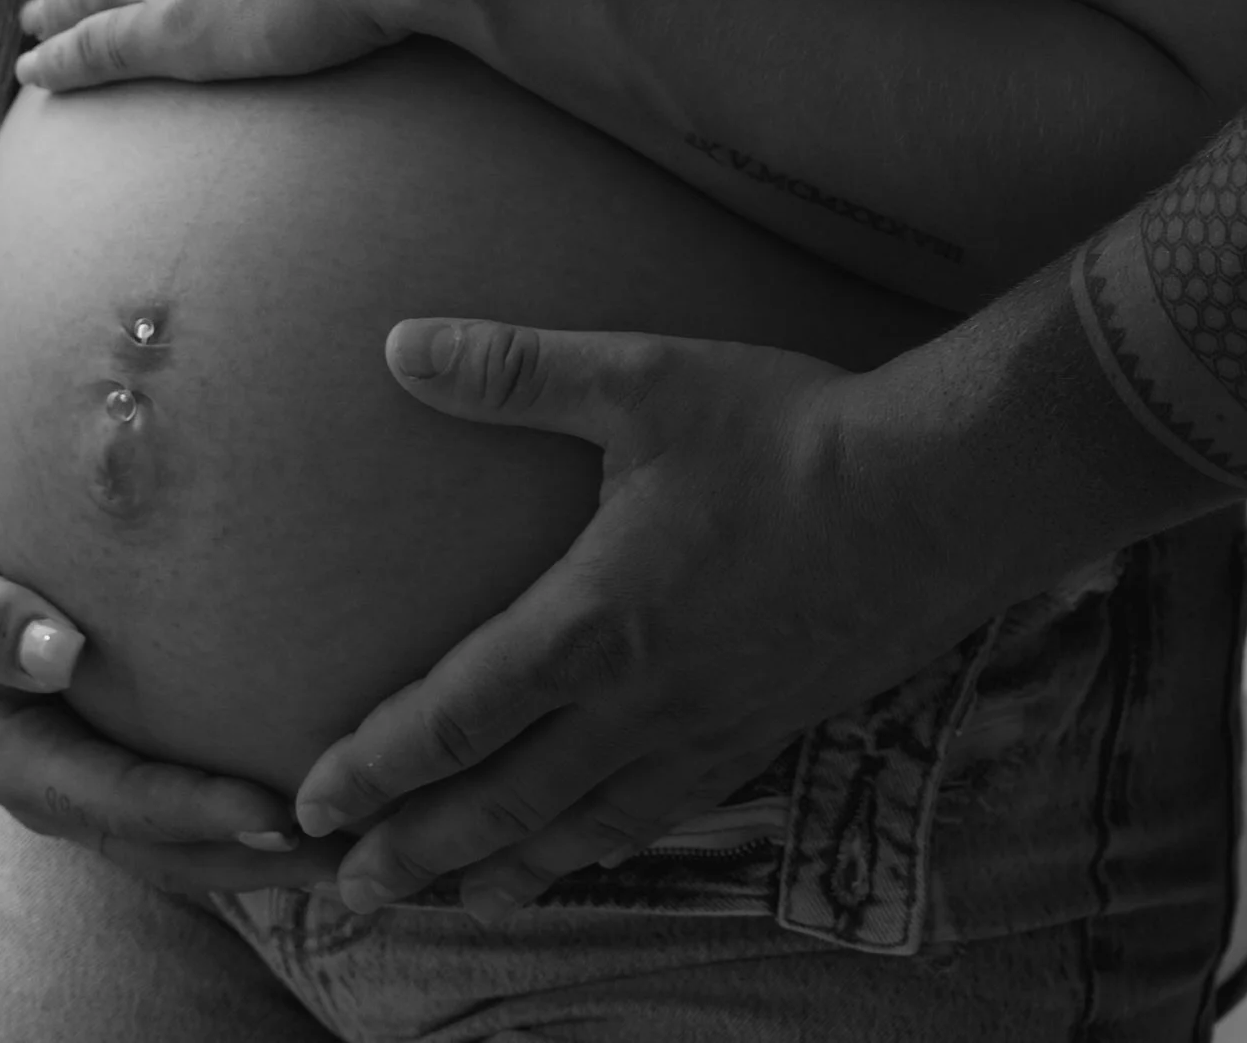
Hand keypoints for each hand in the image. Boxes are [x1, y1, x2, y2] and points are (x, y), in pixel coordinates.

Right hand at [0, 488, 340, 886]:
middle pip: (173, 849)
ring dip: (274, 850)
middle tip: (361, 858)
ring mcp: (93, 778)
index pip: (124, 804)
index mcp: (21, 765)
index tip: (278, 811)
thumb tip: (58, 652)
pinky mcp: (119, 751)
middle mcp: (65, 790)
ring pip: (191, 839)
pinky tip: (322, 788)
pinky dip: (254, 808)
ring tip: (368, 846)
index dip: (198, 813)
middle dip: (263, 860)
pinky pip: (191, 796)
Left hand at [290, 321, 978, 918]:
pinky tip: (587, 851)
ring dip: (502, 869)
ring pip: (581, 828)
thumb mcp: (643, 378)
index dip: (376, 765)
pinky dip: (601, 847)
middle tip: (343, 893)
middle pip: (503, 803)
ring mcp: (704, 731)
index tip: (310, 801)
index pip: (456, 715)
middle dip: (417, 851)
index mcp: (594, 622)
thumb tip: (400, 344)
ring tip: (451, 901)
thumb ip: (515, 370)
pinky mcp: (763, 733)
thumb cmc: (785, 435)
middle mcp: (639, 703)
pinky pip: (661, 815)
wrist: (936, 500)